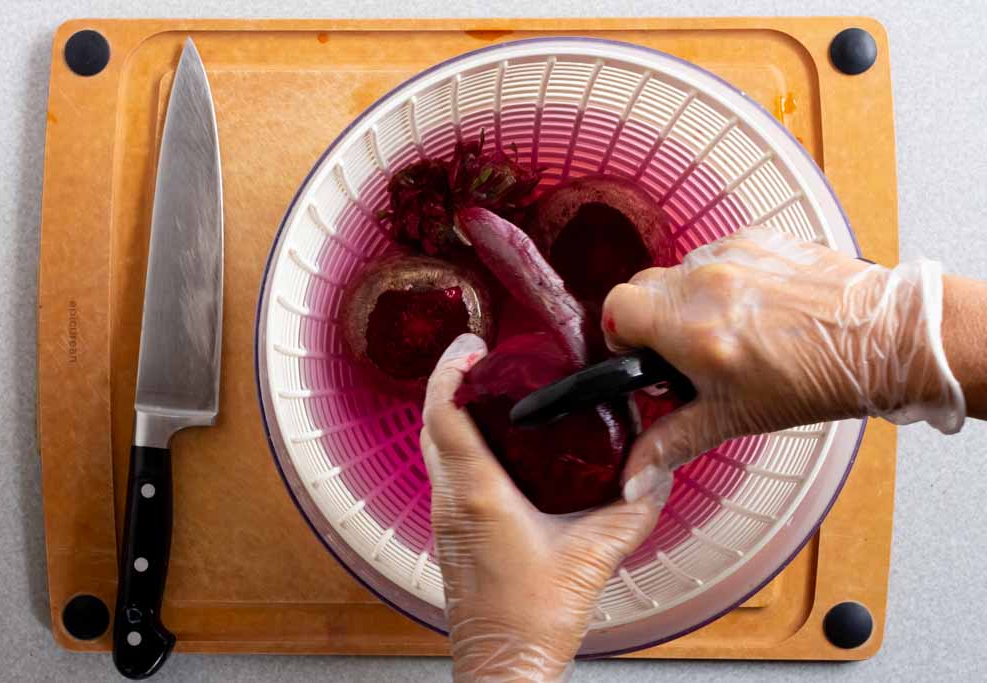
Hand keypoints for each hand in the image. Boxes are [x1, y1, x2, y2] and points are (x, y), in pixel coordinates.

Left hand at [422, 334, 670, 681]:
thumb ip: (632, 508)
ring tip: (494, 390)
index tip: (472, 345)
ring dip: (455, 412)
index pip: (445, 414)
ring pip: (436, 446)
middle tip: (485, 357)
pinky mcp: (451, 531)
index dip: (451, 371)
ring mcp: (444, 516)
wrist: (504, 666)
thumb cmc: (535, 619)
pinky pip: (446, 470)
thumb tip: (654, 470)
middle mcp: (451, 498)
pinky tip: (500, 445)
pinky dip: (462, 443)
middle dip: (453, 382)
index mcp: (477, 493)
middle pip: (434, 422)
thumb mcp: (596, 553)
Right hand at [603, 227, 965, 502]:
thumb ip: (671, 443)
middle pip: (644, 289)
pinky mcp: (759, 238)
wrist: (884, 339)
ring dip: (691, 299)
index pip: (616, 309)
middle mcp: (704, 282)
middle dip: (654, 320)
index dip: (622, 335)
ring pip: (681, 272)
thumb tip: (631, 480)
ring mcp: (732, 254)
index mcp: (690, 327)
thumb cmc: (815, 380)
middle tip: (687, 351)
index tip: (645, 356)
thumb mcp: (733, 419)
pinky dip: (727, 279)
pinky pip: (719, 255)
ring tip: (732, 330)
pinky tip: (757, 307)